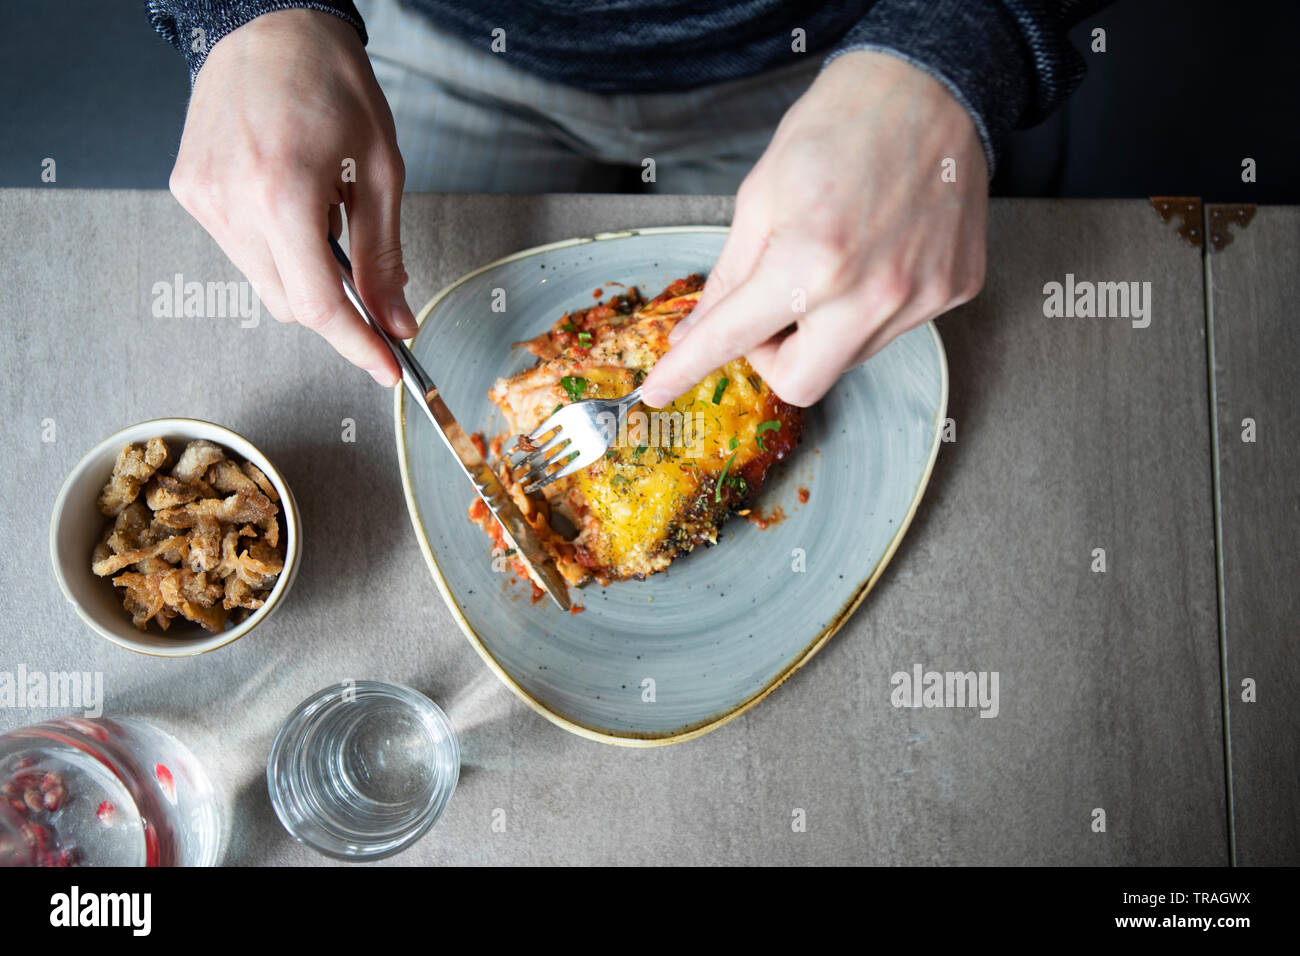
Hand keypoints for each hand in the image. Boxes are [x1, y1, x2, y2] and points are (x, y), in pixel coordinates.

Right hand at [169, 9, 411, 384]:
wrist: (269, 23)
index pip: (320, 305)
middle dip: (336, 306)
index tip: (387, 368)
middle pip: (291, 304)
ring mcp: (202, 198)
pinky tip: (287, 197)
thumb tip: (396, 322)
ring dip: (303, 270)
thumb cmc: (332, 83)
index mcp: (282, 194)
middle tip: (368, 278)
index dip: (357, 345)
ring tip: (321, 208)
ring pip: (264, 282)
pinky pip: (241, 250)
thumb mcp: (381, 170)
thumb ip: (386, 256)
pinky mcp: (188, 191)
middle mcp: (231, 202)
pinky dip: (274, 245)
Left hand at [639, 51, 986, 407]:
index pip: (732, 339)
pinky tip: (873, 254)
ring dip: (821, 329)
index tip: (659, 389)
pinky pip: (892, 328)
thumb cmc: (840, 125)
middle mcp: (871, 294)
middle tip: (767, 309)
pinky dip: (867, 308)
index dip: (688, 367)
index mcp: (811, 262)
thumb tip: (696, 330)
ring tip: (830, 261)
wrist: (932, 85)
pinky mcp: (952, 291)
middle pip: (800, 384)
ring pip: (847, 358)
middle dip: (770, 356)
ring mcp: (919, 298)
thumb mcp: (761, 196)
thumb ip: (729, 276)